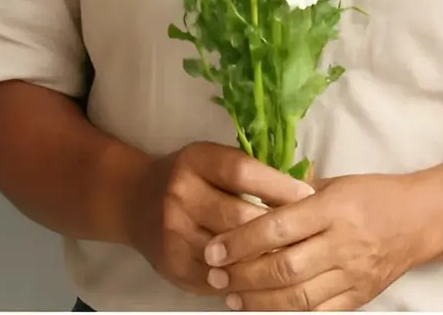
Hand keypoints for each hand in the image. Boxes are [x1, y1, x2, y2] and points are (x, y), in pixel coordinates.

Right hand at [118, 142, 314, 297]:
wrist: (134, 201)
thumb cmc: (187, 179)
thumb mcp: (208, 161)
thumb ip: (247, 174)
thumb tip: (304, 194)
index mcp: (194, 160)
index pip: (241, 171)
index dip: (278, 185)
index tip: (308, 196)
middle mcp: (181, 193)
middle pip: (241, 217)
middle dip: (278, 230)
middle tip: (308, 237)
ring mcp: (176, 231)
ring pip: (234, 254)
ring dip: (266, 261)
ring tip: (294, 262)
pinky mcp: (176, 264)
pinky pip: (222, 279)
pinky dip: (247, 282)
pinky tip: (266, 281)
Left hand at [204, 172, 423, 309]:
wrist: (419, 221)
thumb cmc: (369, 194)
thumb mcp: (330, 183)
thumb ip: (290, 194)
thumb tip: (245, 199)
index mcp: (330, 210)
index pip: (277, 228)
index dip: (242, 241)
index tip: (214, 249)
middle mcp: (342, 245)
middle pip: (285, 267)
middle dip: (244, 275)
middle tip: (215, 275)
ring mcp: (353, 276)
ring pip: (300, 296)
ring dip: (260, 300)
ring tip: (231, 297)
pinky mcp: (360, 297)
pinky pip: (320, 313)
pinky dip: (289, 313)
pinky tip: (264, 310)